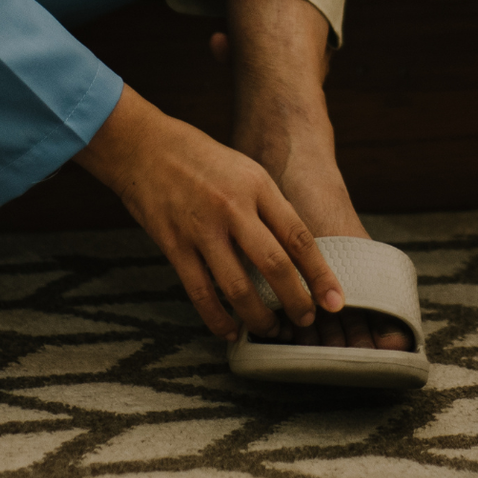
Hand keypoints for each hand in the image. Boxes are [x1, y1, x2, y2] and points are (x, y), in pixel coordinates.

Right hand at [75, 87, 342, 342]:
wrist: (142, 145)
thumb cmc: (198, 159)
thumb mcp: (244, 169)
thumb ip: (267, 207)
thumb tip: (294, 253)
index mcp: (257, 185)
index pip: (298, 237)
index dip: (320, 274)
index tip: (335, 301)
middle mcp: (233, 206)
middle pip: (275, 265)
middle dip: (296, 301)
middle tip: (306, 321)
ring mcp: (201, 228)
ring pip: (238, 287)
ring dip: (259, 317)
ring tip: (272, 329)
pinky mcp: (174, 245)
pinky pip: (201, 293)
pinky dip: (218, 318)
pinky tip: (230, 331)